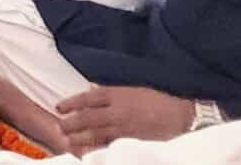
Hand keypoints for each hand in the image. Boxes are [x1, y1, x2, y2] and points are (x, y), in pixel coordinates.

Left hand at [57, 86, 194, 154]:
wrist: (181, 117)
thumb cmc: (157, 101)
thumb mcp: (133, 89)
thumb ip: (111, 92)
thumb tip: (91, 89)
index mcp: (118, 94)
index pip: (87, 98)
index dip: (71, 102)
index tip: (59, 108)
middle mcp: (118, 110)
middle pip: (88, 117)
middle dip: (71, 123)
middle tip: (60, 127)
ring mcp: (124, 127)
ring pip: (96, 132)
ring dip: (79, 137)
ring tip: (67, 140)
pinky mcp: (131, 141)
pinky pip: (109, 144)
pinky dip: (96, 147)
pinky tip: (86, 151)